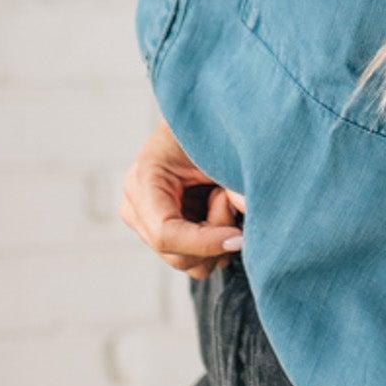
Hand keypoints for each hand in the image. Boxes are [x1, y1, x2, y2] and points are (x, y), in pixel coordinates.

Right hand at [119, 118, 246, 279]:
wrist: (204, 123)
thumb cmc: (210, 129)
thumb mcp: (222, 152)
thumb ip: (236, 183)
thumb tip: (249, 216)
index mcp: (143, 178)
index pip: (165, 233)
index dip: (205, 243)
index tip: (240, 236)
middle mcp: (136, 206)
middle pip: (178, 255)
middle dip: (215, 235)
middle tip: (229, 196)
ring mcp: (146, 224)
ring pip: (189, 263)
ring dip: (217, 239)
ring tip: (222, 197)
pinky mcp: (163, 234)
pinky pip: (195, 259)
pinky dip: (216, 242)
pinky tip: (219, 209)